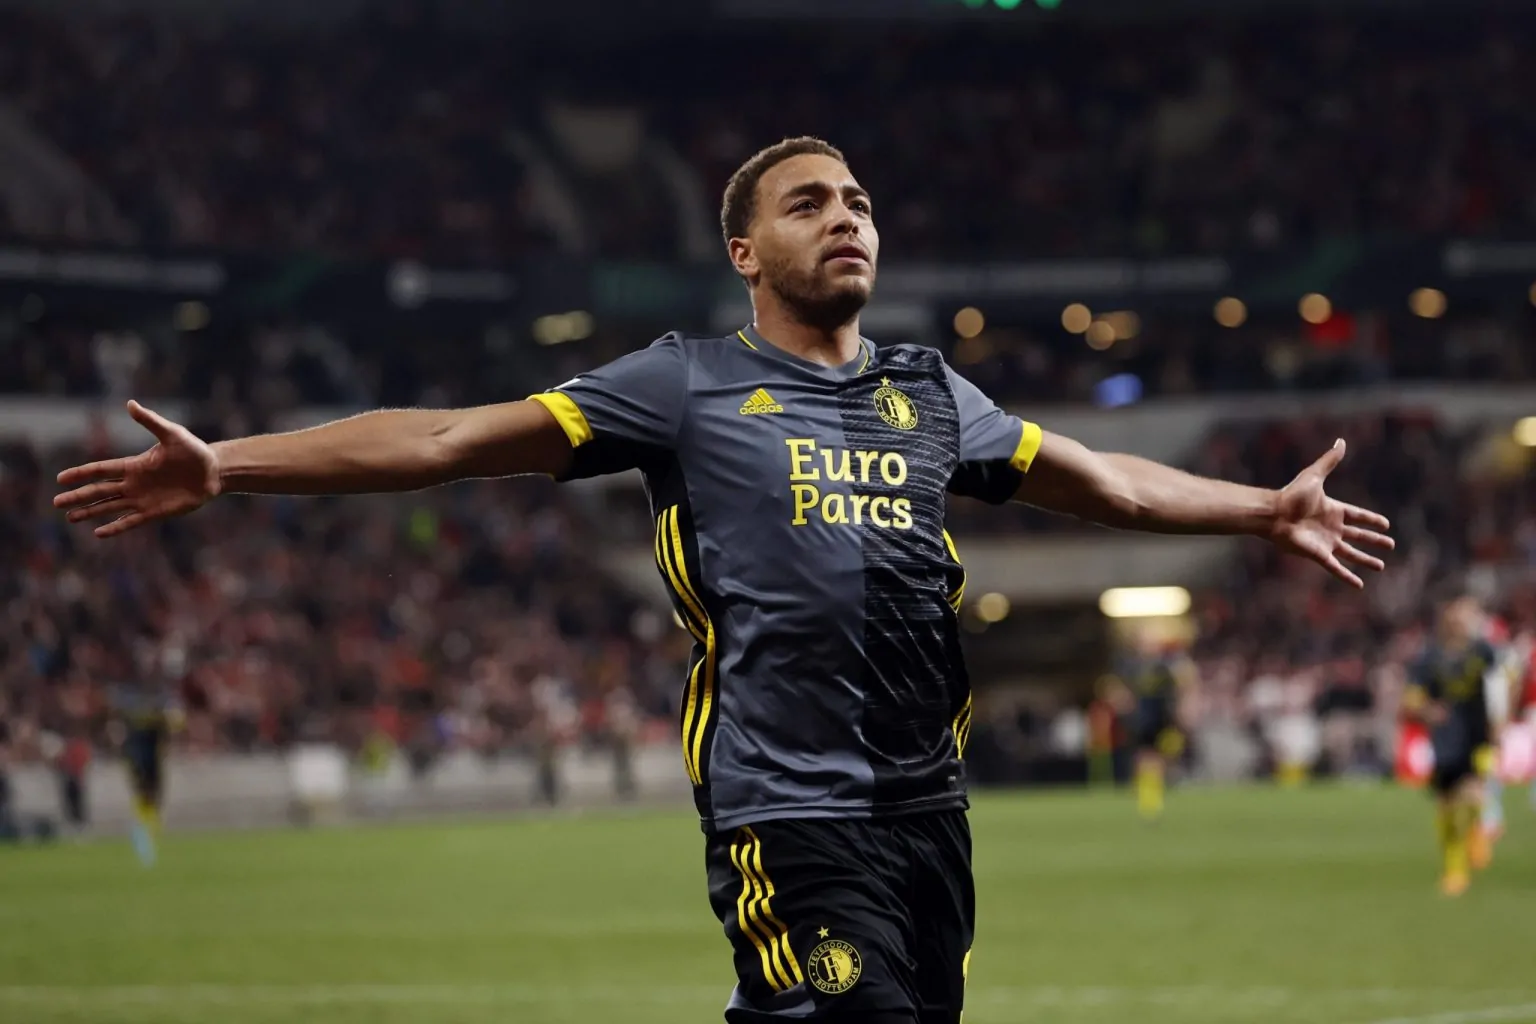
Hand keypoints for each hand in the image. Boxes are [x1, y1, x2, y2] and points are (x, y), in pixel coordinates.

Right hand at [54, 401, 220, 537]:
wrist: (213, 472)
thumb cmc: (194, 451)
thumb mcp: (172, 434)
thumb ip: (150, 421)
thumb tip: (130, 403)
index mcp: (134, 465)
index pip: (101, 470)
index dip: (81, 474)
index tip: (61, 478)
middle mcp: (133, 483)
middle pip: (99, 491)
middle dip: (78, 497)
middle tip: (57, 503)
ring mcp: (143, 499)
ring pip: (110, 507)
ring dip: (90, 512)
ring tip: (70, 517)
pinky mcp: (155, 512)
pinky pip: (131, 521)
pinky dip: (115, 527)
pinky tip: (99, 533)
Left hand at [1269, 439, 1393, 587]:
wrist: (1274, 513)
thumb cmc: (1292, 495)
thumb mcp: (1314, 475)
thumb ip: (1329, 461)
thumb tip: (1341, 441)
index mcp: (1332, 509)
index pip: (1357, 515)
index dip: (1371, 520)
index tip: (1386, 524)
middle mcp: (1331, 527)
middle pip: (1358, 536)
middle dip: (1374, 540)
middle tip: (1390, 545)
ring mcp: (1326, 542)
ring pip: (1351, 554)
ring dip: (1365, 560)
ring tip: (1380, 566)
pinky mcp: (1319, 554)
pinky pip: (1336, 568)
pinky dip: (1347, 576)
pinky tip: (1359, 585)